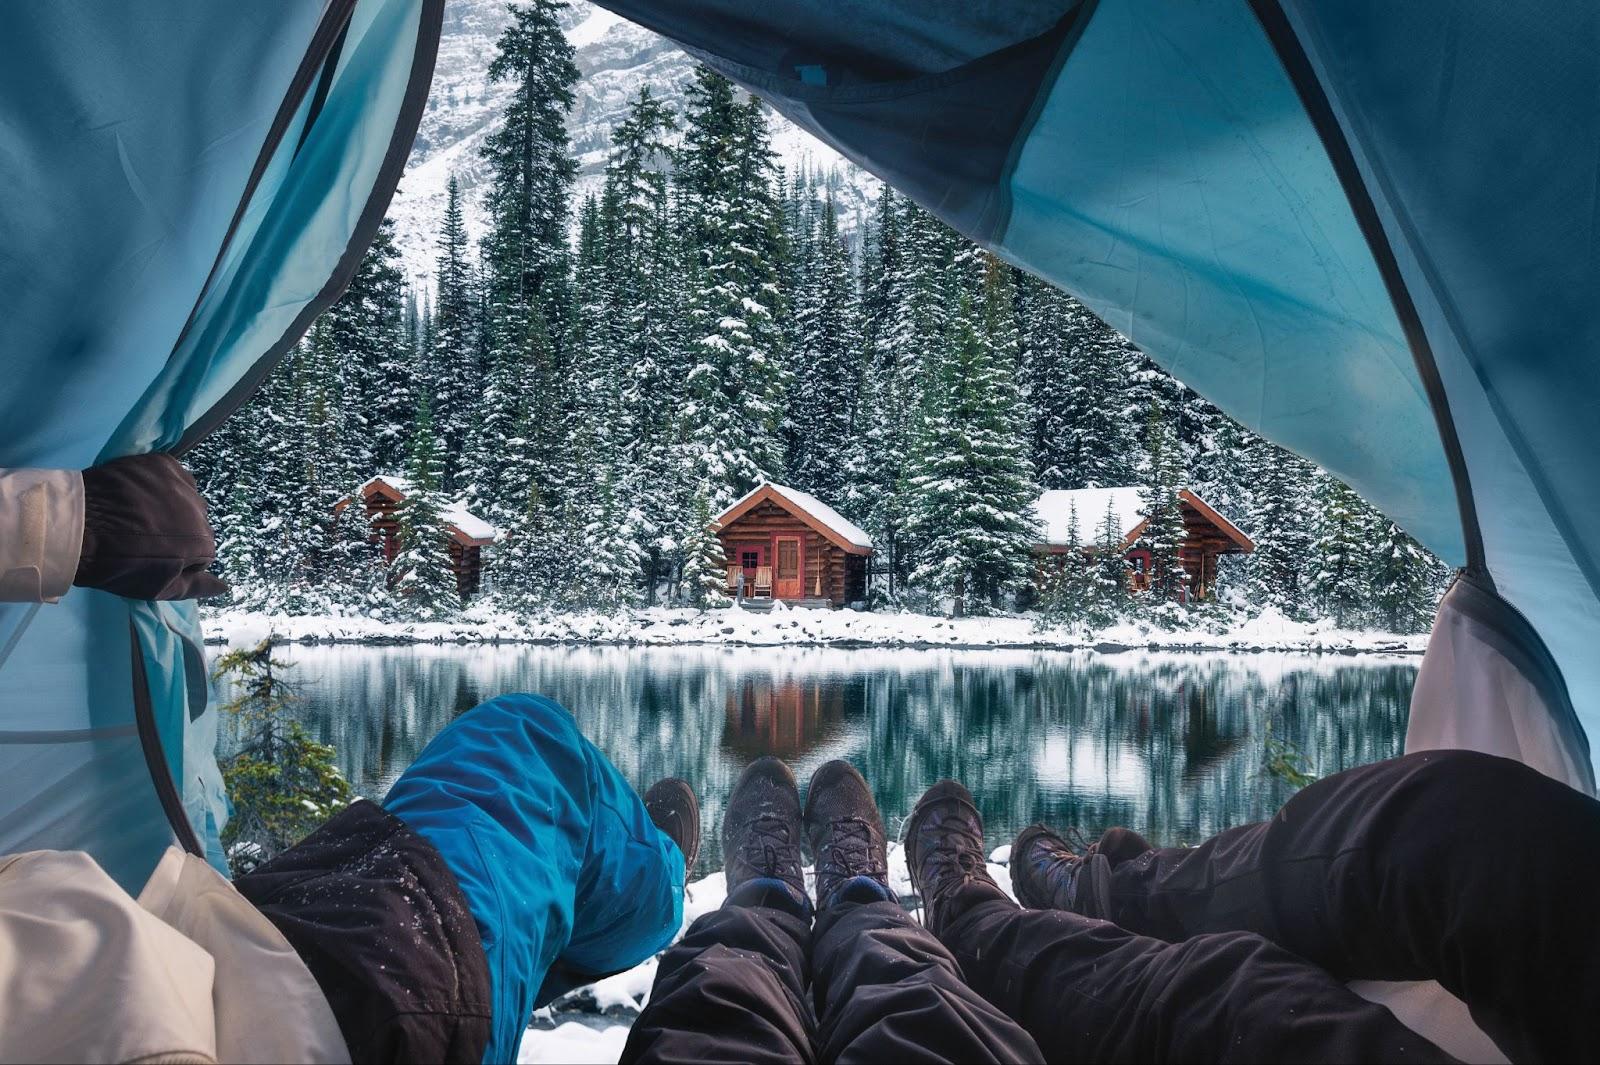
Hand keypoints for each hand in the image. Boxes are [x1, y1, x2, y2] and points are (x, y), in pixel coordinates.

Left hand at [75, 453, 229, 600]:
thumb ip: (196, 587)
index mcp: (203, 543)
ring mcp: (180, 482)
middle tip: (145, 535)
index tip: (153, 558)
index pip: (201, 552)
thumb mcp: (158, 588)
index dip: (178, 557)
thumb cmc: (117, 565)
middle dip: (178, 529)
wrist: (77, 529)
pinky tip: (139, 491)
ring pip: (185, 495)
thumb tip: (226, 586)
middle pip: (195, 521)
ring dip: (171, 503)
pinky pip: (171, 473)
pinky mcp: (160, 462)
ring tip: (141, 511)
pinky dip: (160, 482)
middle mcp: (200, 509)